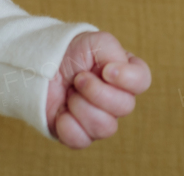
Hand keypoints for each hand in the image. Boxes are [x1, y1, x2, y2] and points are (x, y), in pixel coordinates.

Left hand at [46, 31, 150, 148]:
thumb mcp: (97, 42)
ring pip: (105, 127)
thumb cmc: (72, 52)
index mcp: (125, 75)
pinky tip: (62, 110)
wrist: (41, 66)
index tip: (106, 70)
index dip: (126, 79)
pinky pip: (82, 140)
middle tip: (79, 78)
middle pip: (125, 107)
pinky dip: (68, 124)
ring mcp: (100, 119)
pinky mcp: (80, 134)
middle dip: (96, 91)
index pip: (142, 81)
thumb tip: (114, 74)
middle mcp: (117, 99)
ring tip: (70, 93)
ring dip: (81, 106)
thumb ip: (114, 51)